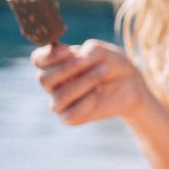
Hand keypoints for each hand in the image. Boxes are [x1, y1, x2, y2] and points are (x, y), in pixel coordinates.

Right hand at [32, 40, 148, 124]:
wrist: (130, 83)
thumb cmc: (112, 64)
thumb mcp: (102, 51)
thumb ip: (87, 52)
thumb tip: (77, 60)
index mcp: (55, 64)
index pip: (38, 60)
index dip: (48, 56)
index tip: (67, 50)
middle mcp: (53, 83)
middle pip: (43, 79)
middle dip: (68, 69)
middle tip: (90, 63)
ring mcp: (60, 102)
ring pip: (60, 97)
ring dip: (84, 83)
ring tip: (101, 74)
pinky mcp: (70, 117)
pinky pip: (71, 114)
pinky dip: (87, 103)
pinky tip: (97, 94)